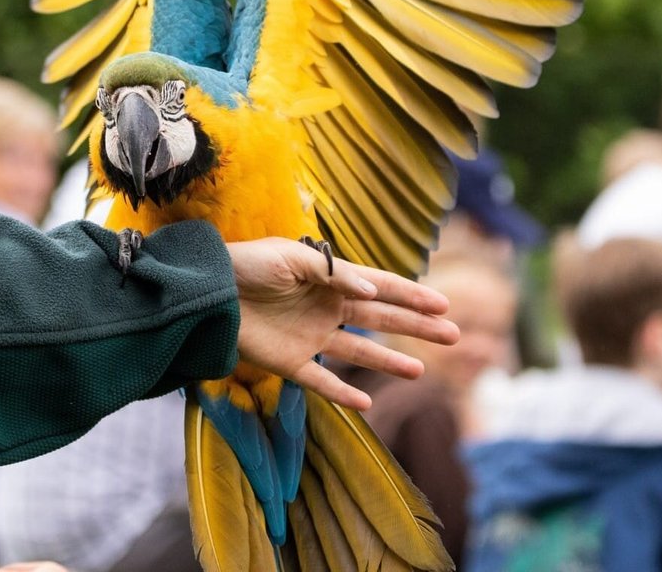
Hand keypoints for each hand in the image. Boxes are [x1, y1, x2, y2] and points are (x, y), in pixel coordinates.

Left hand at [227, 237, 457, 410]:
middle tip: (452, 335)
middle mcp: (327, 308)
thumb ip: (332, 273)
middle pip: (380, 320)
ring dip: (389, 361)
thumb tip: (371, 291)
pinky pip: (321, 382)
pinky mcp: (290, 362)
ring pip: (359, 352)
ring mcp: (311, 337)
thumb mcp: (291, 259)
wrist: (208, 290)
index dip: (412, 296)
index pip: (380, 288)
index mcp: (330, 280)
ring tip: (420, 371)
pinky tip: (365, 403)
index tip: (443, 304)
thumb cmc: (248, 265)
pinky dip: (342, 393)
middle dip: (416, 326)